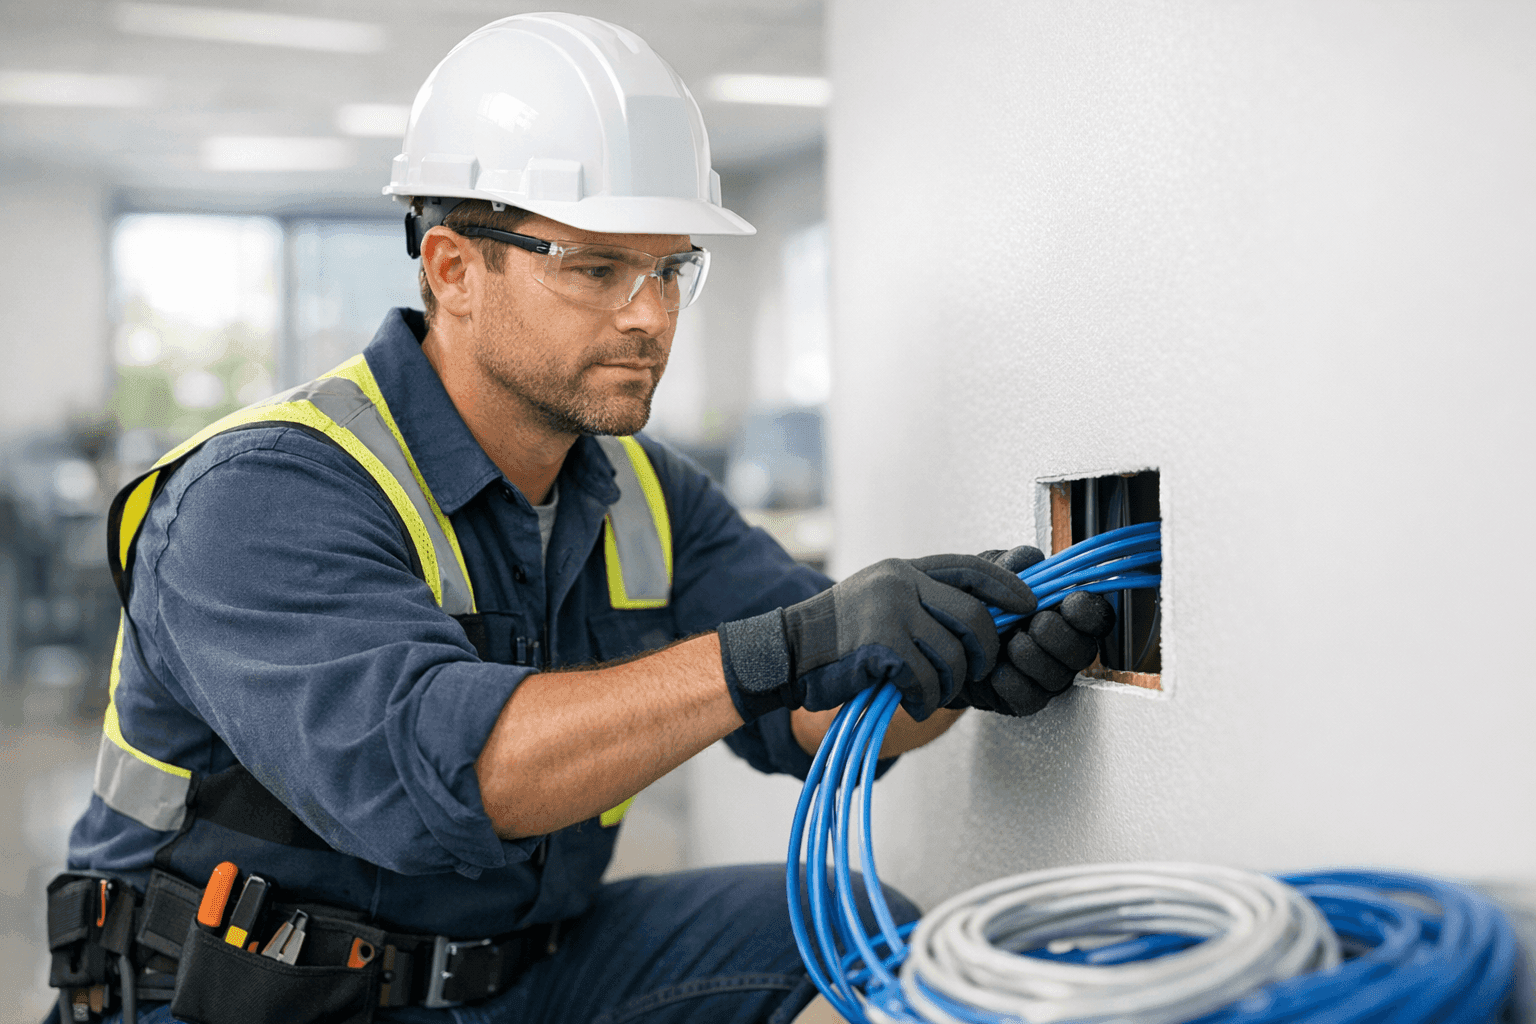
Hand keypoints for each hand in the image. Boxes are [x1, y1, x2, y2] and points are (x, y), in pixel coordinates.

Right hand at [718, 555, 1036, 721]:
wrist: (788, 651)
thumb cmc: (837, 636)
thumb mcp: (882, 598)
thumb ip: (925, 599)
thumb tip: (983, 614)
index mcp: (906, 569)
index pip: (972, 568)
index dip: (1008, 586)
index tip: (1029, 605)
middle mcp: (901, 582)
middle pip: (974, 618)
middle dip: (984, 654)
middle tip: (975, 673)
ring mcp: (891, 611)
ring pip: (953, 655)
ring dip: (949, 685)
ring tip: (930, 692)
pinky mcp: (880, 644)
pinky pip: (926, 678)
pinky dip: (924, 699)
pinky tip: (911, 702)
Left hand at [951, 545, 1115, 715]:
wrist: (944, 639)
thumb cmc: (974, 606)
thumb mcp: (989, 576)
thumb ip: (1011, 565)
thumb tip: (1031, 558)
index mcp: (1062, 614)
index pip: (1096, 617)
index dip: (1089, 612)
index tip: (1070, 604)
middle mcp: (1062, 648)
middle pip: (1083, 651)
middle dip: (1057, 636)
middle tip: (1034, 624)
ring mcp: (1045, 677)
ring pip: (1057, 677)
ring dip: (1032, 657)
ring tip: (1010, 643)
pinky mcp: (1024, 700)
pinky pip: (1028, 697)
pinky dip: (1009, 680)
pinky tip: (995, 668)